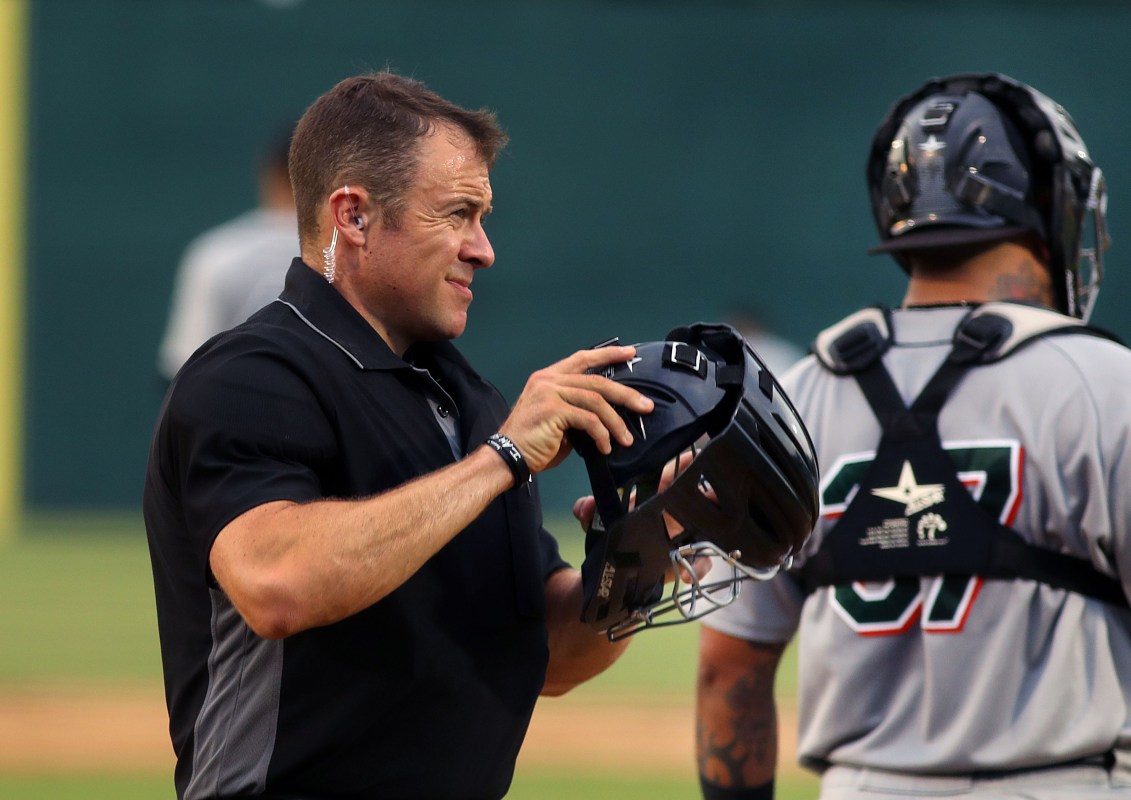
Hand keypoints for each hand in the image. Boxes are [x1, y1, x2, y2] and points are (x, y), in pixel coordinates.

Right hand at [499, 346, 653, 473]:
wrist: (508, 457)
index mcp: (548, 378)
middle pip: (597, 381)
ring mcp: (549, 393)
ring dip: (616, 422)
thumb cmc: (532, 442)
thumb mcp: (558, 420)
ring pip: (596, 400)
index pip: (582, 359)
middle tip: (645, 406)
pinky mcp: (553, 410)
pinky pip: (588, 419)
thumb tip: (607, 417)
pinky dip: (601, 434)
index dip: (608, 354)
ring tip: (627, 439)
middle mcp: (548, 380)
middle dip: (626, 394)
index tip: (630, 353)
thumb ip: (578, 410)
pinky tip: (605, 447)